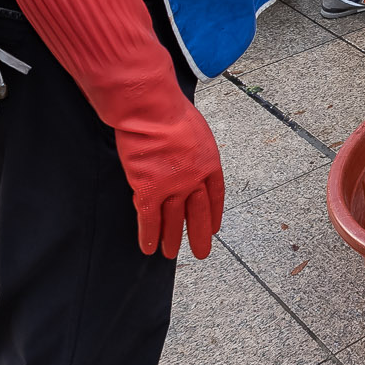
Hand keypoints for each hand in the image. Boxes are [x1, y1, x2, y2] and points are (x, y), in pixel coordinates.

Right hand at [112, 93, 227, 257]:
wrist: (152, 110)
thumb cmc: (170, 110)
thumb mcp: (194, 129)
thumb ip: (192, 148)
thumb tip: (185, 153)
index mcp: (209, 162)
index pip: (215, 194)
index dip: (214, 212)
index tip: (215, 226)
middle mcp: (194, 179)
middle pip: (199, 212)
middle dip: (200, 234)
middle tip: (201, 251)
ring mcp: (173, 187)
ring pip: (174, 220)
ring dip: (172, 239)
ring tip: (171, 254)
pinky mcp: (149, 190)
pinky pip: (149, 219)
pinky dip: (149, 235)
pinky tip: (149, 247)